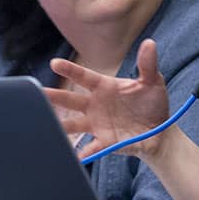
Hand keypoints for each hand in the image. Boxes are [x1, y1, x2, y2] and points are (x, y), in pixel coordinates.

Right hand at [45, 39, 171, 159]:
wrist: (160, 131)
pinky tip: (74, 156)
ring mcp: (97, 124)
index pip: (84, 77)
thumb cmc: (152, 103)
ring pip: (74, 124)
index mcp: (104, 87)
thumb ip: (148, 65)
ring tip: (46, 125)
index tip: (55, 64)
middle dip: (54, 97)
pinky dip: (83, 153)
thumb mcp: (152, 82)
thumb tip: (150, 43)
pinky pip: (91, 148)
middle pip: (71, 100)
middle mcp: (95, 105)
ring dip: (60, 125)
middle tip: (38, 93)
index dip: (70, 70)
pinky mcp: (105, 142)